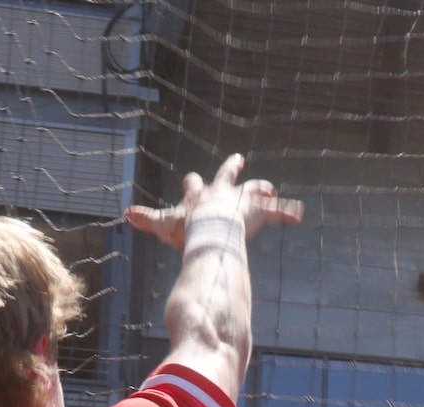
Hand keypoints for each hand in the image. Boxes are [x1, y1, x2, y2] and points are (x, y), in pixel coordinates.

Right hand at [126, 152, 303, 246]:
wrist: (209, 231)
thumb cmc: (187, 230)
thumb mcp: (164, 225)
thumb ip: (146, 220)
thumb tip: (126, 215)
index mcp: (200, 195)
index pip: (195, 184)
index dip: (193, 184)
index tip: (193, 181)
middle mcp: (221, 192)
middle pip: (227, 176)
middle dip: (231, 168)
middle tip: (238, 159)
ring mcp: (240, 200)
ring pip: (255, 190)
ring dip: (262, 189)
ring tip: (270, 189)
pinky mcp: (257, 210)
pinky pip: (276, 211)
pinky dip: (287, 212)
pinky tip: (298, 214)